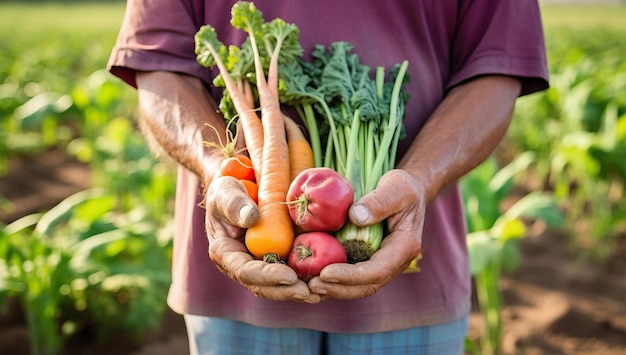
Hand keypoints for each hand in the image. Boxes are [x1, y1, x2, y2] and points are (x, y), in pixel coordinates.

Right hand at [205, 176, 321, 302]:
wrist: (239, 192)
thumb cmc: (228, 190)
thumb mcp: (225, 191)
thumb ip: (233, 203)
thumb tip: (250, 217)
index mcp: (225, 254)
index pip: (244, 272)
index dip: (267, 277)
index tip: (289, 277)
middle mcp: (242, 266)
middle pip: (264, 287)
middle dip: (287, 291)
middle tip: (310, 292)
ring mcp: (259, 266)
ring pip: (278, 287)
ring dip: (299, 292)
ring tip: (320, 293)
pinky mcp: (276, 262)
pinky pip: (290, 275)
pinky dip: (306, 280)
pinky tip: (325, 281)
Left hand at [307, 169, 424, 299]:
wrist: (404, 192)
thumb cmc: (402, 188)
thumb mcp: (397, 187)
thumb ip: (380, 201)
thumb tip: (356, 217)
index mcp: (404, 248)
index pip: (378, 270)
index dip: (352, 275)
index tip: (326, 272)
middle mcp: (393, 262)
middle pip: (367, 285)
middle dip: (339, 288)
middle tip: (312, 285)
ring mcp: (381, 264)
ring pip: (358, 286)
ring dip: (334, 289)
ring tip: (309, 287)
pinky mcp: (367, 260)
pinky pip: (351, 277)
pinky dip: (333, 282)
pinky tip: (312, 279)